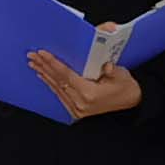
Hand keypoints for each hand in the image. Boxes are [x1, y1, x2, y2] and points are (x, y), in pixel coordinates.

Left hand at [26, 51, 143, 120]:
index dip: (53, 63)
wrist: (132, 103)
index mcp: (89, 94)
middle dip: (44, 66)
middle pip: (57, 81)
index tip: (42, 53)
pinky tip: (44, 76)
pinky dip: (51, 84)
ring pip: (56, 88)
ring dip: (44, 74)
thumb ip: (112, 70)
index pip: (66, 75)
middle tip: (32, 55)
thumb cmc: (126, 87)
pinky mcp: (76, 110)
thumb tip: (105, 65)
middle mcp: (80, 103)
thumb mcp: (122, 75)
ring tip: (34, 63)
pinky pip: (60, 94)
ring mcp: (77, 108)